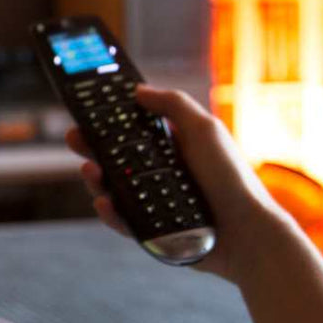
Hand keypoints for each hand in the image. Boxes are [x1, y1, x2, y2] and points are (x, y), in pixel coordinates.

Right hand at [66, 85, 291, 280]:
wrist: (248, 232)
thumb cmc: (231, 179)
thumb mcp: (205, 129)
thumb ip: (173, 104)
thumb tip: (138, 90)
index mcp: (170, 148)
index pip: (130, 131)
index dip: (107, 122)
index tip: (86, 112)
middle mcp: (158, 174)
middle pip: (113, 159)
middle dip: (90, 147)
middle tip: (75, 138)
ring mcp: (152, 203)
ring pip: (111, 188)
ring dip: (94, 178)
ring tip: (91, 170)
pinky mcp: (150, 231)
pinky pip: (121, 220)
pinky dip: (109, 212)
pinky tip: (105, 202)